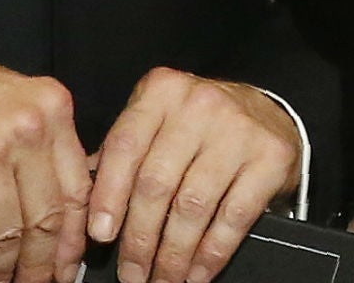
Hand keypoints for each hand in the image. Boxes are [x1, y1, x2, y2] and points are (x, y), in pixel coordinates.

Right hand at [0, 45, 90, 282]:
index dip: (75, 240)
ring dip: (1, 273)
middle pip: (47, 218)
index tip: (69, 270)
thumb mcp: (22, 102)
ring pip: (6, 233)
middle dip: (42, 266)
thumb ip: (47, 145)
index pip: (78, 189)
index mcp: (54, 111)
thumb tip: (65, 214)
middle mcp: (28, 129)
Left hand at [88, 67, 300, 282]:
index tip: (101, 234)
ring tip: (162, 280)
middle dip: (139, 239)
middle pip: (156, 183)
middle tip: (131, 274)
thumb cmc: (200, 125)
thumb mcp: (158, 121)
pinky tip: (196, 274)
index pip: (126, 145)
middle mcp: (200, 104)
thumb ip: (124, 153)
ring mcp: (238, 130)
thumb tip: (82, 203)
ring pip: (192, 206)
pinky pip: (232, 218)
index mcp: (163, 91)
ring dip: (173, 255)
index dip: (109, 195)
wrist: (268, 114)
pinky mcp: (270, 158)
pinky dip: (211, 255)